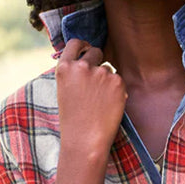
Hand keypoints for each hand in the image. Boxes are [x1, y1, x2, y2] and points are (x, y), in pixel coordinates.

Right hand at [55, 39, 126, 156]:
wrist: (85, 140)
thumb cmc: (73, 120)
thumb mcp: (65, 90)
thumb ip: (74, 73)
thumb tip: (87, 58)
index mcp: (65, 67)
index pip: (75, 43)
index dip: (82, 46)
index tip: (87, 50)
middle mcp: (82, 66)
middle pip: (96, 51)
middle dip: (98, 62)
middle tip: (96, 82)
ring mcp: (101, 73)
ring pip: (108, 69)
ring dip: (107, 80)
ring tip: (99, 102)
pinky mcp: (117, 82)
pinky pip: (119, 80)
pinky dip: (117, 90)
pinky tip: (109, 105)